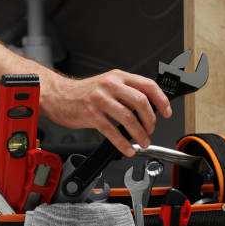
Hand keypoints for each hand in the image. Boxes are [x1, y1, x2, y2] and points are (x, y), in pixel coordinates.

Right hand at [42, 70, 171, 156]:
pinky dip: (122, 143)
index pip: (148, 85)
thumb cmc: (81, 93)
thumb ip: (124, 92)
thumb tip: (144, 109)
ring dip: (139, 133)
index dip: (161, 100)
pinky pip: (111, 131)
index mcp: (118, 76)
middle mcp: (110, 85)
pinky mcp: (91, 114)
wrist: (57, 95)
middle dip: (150, 120)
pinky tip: (126, 149)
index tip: (166, 112)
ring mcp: (100, 99)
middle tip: (151, 130)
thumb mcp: (106, 85)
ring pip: (128, 118)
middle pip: (141, 102)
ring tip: (142, 141)